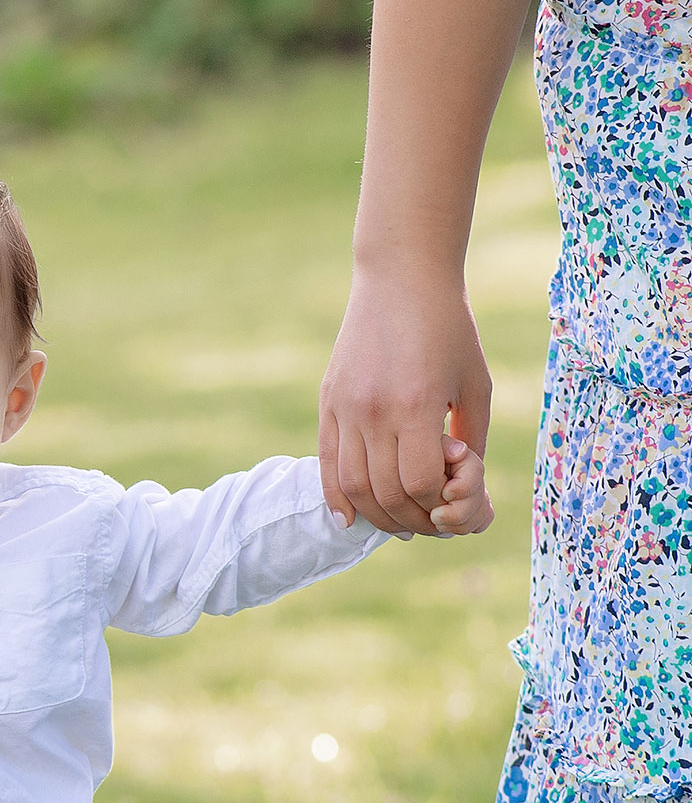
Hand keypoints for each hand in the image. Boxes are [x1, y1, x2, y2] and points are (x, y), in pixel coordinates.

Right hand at [318, 270, 491, 535]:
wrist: (402, 277)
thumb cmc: (450, 328)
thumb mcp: (475, 384)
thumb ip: (469, 438)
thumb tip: (460, 489)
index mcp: (415, 404)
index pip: (420, 483)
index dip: (438, 504)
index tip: (453, 502)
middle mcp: (374, 410)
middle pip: (386, 492)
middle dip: (412, 519)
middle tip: (429, 525)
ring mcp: (345, 407)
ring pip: (353, 486)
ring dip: (376, 516)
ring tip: (396, 522)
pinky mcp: (329, 402)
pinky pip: (327, 463)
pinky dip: (337, 498)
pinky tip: (349, 518)